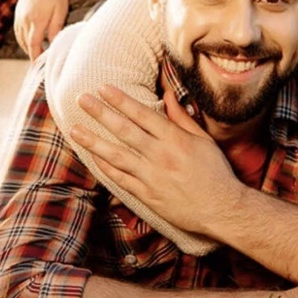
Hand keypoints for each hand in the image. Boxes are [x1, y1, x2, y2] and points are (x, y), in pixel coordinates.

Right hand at [14, 0, 68, 59]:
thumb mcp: (61, 11)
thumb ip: (56, 28)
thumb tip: (53, 44)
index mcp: (37, 21)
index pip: (34, 45)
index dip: (36, 57)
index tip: (39, 66)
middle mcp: (26, 21)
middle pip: (27, 44)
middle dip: (32, 54)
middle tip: (40, 63)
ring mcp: (20, 17)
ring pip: (21, 38)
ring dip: (27, 47)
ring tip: (35, 53)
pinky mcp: (18, 14)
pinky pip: (17, 31)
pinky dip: (22, 39)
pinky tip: (29, 42)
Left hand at [69, 85, 241, 236]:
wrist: (224, 210)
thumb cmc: (215, 172)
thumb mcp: (203, 140)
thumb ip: (182, 118)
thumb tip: (167, 94)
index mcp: (175, 139)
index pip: (142, 114)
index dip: (120, 100)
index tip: (102, 88)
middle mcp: (161, 155)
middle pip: (124, 130)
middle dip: (100, 113)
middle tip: (81, 99)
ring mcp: (151, 176)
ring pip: (115, 155)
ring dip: (93, 141)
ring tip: (74, 129)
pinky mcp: (147, 195)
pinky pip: (120, 178)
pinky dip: (104, 167)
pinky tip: (91, 156)